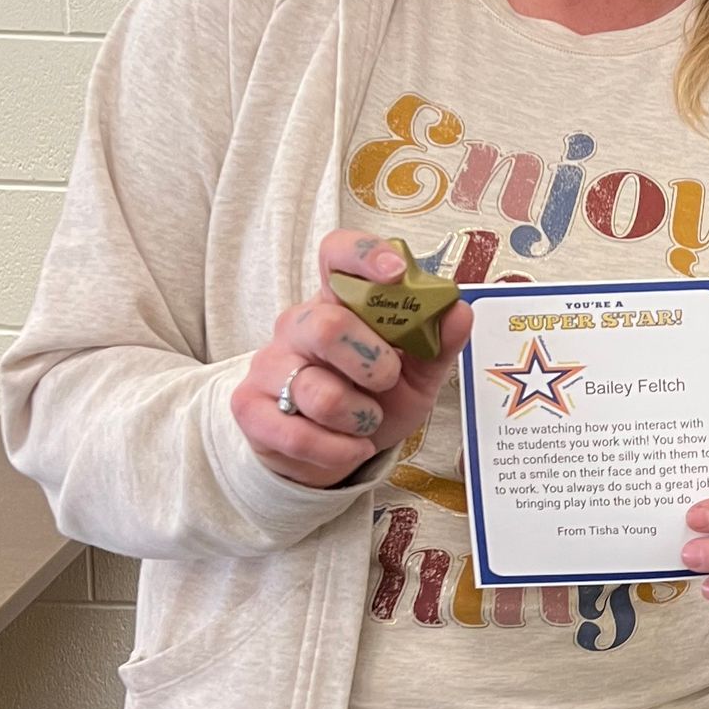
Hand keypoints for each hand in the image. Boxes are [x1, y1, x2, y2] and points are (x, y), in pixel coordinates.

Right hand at [233, 231, 472, 488]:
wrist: (335, 453)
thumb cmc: (373, 400)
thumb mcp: (416, 375)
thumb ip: (437, 345)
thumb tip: (458, 311)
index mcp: (339, 303)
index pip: (337, 255)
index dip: (364, 255)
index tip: (395, 273)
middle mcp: (298, 325)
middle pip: (326, 327)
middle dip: (371, 362)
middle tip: (387, 381)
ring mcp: (270, 365)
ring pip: (317, 392)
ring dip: (359, 417)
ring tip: (366, 422)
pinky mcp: (250, 408)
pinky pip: (297, 434)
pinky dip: (338, 450)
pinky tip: (350, 447)